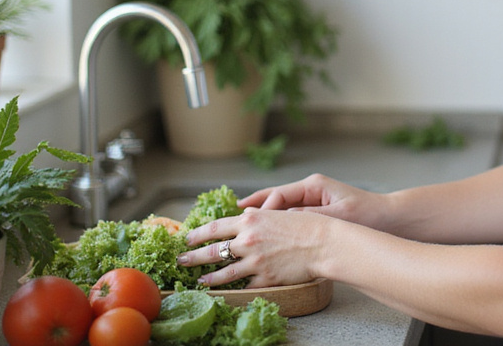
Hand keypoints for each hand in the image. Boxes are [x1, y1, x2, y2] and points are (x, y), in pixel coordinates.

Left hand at [177, 207, 324, 288]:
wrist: (322, 243)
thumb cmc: (304, 225)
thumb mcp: (276, 212)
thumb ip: (257, 217)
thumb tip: (241, 215)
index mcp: (250, 219)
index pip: (215, 227)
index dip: (197, 234)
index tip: (186, 238)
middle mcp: (248, 239)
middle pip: (212, 250)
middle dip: (192, 257)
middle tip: (180, 260)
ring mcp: (255, 260)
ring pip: (223, 272)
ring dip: (208, 277)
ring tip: (198, 280)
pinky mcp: (264, 278)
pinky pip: (243, 285)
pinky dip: (232, 288)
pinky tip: (225, 290)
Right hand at [239, 173, 388, 229]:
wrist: (388, 218)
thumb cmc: (366, 214)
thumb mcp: (338, 215)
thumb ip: (310, 217)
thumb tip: (282, 222)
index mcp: (314, 185)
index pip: (279, 194)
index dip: (262, 208)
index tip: (248, 221)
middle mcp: (310, 190)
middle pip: (274, 198)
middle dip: (254, 208)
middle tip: (231, 218)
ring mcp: (311, 201)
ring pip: (279, 208)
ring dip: (262, 217)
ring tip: (239, 226)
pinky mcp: (315, 213)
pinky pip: (289, 218)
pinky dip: (275, 225)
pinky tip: (263, 235)